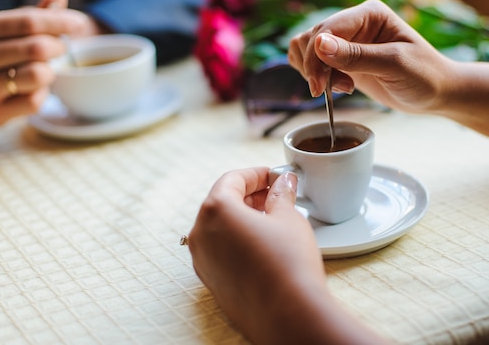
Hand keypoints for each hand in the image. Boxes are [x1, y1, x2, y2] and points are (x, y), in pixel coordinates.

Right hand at [0, 0, 104, 125]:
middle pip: (38, 48)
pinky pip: (34, 101)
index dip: (59, 21)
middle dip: (58, 46)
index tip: (78, 23)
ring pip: (39, 74)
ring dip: (50, 70)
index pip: (29, 21)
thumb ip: (28, 15)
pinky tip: (32, 88)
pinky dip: (41, 94)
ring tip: (43, 68)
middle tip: (60, 47)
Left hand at [189, 167, 390, 343]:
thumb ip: (281, 194)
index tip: (274, 175)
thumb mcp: (288, 218)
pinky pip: (221, 250)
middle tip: (277, 194)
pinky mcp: (211, 281)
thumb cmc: (288, 263)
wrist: (288, 314)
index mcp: (215, 211)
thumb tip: (283, 183)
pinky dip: (238, 239)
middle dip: (250, 195)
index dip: (256, 174)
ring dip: (244, 217)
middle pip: (222, 202)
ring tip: (274, 218)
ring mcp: (203, 260)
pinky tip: (264, 243)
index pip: (232, 179)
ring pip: (220, 227)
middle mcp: (200, 234)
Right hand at [288, 0, 455, 113]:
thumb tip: (318, 45)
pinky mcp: (342, 57)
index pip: (326, 30)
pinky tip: (339, 86)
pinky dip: (315, 75)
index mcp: (369, 13)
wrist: (436, 93)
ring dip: (314, 72)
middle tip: (335, 90)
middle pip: (310, 39)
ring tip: (342, 87)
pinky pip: (311, 60)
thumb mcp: (394, 65)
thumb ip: (356, 55)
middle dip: (315, 68)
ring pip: (305, 48)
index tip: (318, 88)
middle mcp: (355, 21)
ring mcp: (347, 39)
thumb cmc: (424, 76)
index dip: (315, 59)